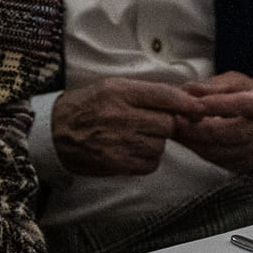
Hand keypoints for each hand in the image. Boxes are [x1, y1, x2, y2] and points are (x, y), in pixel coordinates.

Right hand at [49, 78, 199, 176]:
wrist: (52, 133)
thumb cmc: (85, 107)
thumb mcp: (110, 88)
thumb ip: (144, 93)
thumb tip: (181, 99)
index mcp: (119, 91)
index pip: (164, 96)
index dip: (186, 104)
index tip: (200, 109)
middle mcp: (120, 115)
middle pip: (166, 124)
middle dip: (164, 126)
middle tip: (149, 125)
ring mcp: (118, 141)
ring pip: (159, 146)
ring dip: (154, 144)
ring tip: (133, 138)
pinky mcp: (116, 163)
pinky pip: (149, 164)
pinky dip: (145, 161)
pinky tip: (130, 152)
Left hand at [173, 72, 252, 171]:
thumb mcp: (240, 83)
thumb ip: (214, 86)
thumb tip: (189, 89)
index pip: (238, 105)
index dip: (211, 105)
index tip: (189, 102)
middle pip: (226, 132)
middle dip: (196, 127)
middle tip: (175, 119)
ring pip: (219, 150)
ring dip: (194, 141)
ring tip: (177, 130)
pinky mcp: (247, 165)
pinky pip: (219, 161)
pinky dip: (200, 151)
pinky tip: (188, 141)